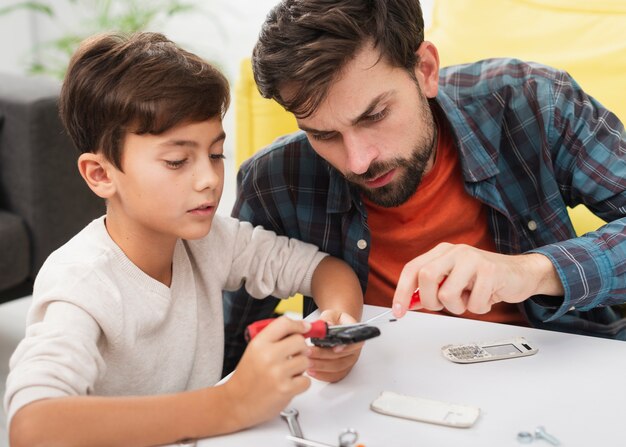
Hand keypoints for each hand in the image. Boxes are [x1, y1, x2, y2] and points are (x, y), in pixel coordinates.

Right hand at [224, 317, 311, 427]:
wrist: (236, 403)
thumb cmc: (247, 378)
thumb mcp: (254, 351)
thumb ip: (274, 339)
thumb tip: (300, 330)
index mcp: (259, 344)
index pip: (284, 323)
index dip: (298, 325)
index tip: (305, 328)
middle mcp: (268, 356)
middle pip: (299, 341)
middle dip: (300, 348)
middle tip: (294, 355)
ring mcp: (277, 373)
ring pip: (305, 360)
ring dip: (301, 367)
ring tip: (288, 372)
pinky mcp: (285, 389)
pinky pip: (306, 380)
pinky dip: (301, 383)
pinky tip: (289, 383)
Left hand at [307, 309, 362, 382]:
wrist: (335, 328)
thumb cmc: (334, 321)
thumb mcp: (331, 315)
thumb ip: (328, 319)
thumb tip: (327, 325)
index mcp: (355, 334)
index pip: (356, 342)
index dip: (346, 347)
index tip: (334, 348)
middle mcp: (354, 349)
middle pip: (343, 357)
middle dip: (324, 356)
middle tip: (309, 352)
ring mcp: (348, 361)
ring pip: (337, 368)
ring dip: (321, 366)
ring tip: (307, 362)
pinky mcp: (341, 370)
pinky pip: (334, 376)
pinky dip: (322, 375)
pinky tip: (311, 371)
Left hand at [392, 243, 563, 317]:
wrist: (521, 273)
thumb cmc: (485, 279)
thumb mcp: (454, 282)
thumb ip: (431, 289)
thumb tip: (409, 303)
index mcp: (442, 252)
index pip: (412, 269)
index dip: (402, 291)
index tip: (399, 311)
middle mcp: (455, 251)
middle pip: (425, 278)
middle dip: (431, 301)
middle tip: (445, 306)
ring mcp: (472, 259)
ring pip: (447, 294)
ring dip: (458, 307)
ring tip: (471, 299)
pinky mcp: (490, 270)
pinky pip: (473, 303)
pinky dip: (479, 308)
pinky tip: (487, 298)